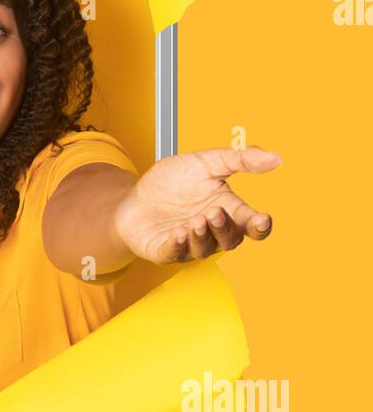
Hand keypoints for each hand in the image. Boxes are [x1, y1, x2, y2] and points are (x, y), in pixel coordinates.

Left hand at [113, 145, 281, 264]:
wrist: (134, 195)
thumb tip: (276, 158)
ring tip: (196, 220)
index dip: (259, 225)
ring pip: (204, 249)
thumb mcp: (206, 162)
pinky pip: (175, 253)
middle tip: (214, 212)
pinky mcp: (165, 251)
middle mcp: (212, 231)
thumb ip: (239, 159)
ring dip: (202, 236)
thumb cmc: (172, 181)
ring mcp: (189, 244)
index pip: (250, 224)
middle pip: (230, 240)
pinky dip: (178, 245)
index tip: (262, 219)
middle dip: (224, 228)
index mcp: (227, 210)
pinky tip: (178, 232)